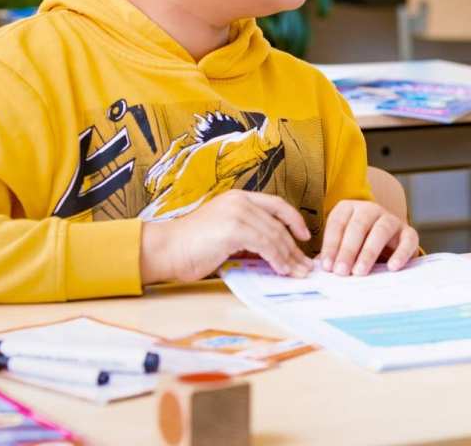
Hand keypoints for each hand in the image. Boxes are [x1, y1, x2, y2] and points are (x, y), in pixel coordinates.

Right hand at [140, 191, 313, 284]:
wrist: (164, 249)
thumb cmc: (189, 247)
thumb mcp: (225, 235)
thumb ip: (247, 237)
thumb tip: (272, 254)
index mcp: (239, 198)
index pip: (276, 205)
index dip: (294, 220)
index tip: (305, 236)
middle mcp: (241, 201)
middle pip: (279, 222)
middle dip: (295, 245)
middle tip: (306, 264)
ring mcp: (238, 213)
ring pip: (274, 235)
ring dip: (289, 257)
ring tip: (298, 272)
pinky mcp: (234, 229)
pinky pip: (265, 245)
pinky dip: (277, 259)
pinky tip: (281, 270)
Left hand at [318, 201, 418, 275]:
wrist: (387, 244)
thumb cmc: (357, 246)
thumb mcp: (341, 245)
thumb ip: (331, 255)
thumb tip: (316, 269)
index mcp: (349, 208)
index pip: (337, 223)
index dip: (331, 245)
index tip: (326, 267)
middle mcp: (370, 209)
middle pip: (358, 225)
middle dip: (348, 249)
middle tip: (341, 272)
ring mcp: (391, 219)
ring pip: (381, 230)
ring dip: (369, 252)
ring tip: (359, 272)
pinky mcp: (408, 232)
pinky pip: (407, 240)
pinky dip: (401, 253)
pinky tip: (392, 267)